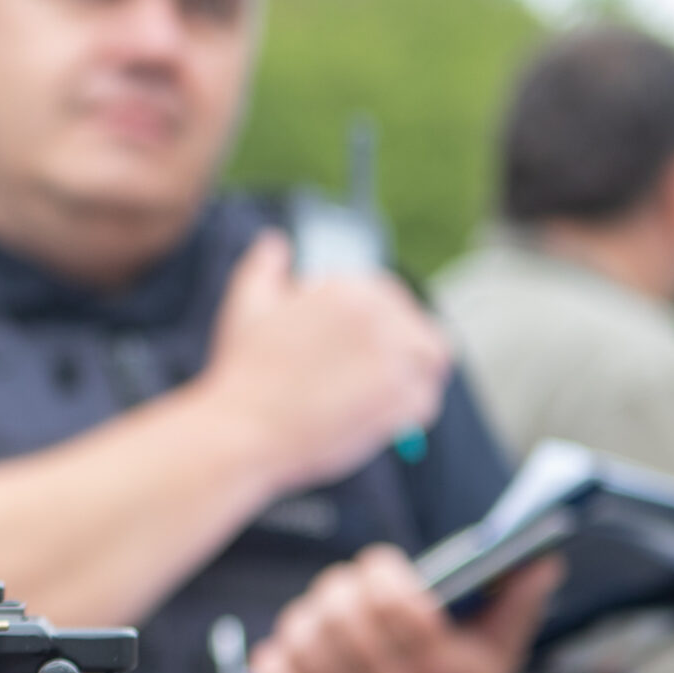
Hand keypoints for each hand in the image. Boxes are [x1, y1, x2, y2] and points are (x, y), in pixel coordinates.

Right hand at [199, 232, 450, 497]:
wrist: (243, 430)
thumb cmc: (242, 371)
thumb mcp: (245, 307)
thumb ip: (264, 267)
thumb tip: (276, 242)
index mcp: (347, 289)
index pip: (387, 294)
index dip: (378, 319)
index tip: (359, 346)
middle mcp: (379, 317)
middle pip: (414, 324)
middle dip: (400, 346)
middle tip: (374, 374)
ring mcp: (395, 358)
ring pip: (431, 357)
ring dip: (416, 372)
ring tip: (388, 390)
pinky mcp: (402, 400)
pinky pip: (426, 400)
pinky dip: (411, 410)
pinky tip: (384, 417)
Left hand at [250, 546, 559, 672]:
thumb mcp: (504, 648)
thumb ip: (520, 599)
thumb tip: (542, 557)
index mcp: (439, 667)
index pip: (393, 602)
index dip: (377, 569)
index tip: (378, 564)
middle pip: (341, 618)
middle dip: (337, 587)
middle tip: (344, 584)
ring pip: (303, 647)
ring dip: (303, 618)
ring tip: (318, 613)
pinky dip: (272, 664)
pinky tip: (288, 651)